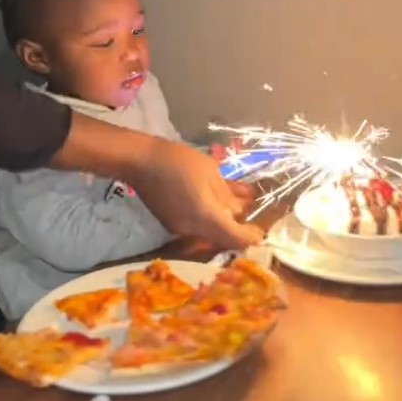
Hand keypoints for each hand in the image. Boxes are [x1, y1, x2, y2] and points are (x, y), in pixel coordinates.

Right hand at [130, 139, 262, 249]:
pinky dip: (207, 220)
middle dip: (236, 231)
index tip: (260, 231)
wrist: (140, 161)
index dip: (250, 237)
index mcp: (206, 217)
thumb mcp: (210, 171)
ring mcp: (179, 229)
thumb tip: (238, 211)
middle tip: (248, 217)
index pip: (235, 238)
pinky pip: (195, 228)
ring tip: (231, 205)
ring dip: (222, 224)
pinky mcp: (170, 224)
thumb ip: (226, 194)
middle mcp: (193, 230)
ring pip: (208, 234)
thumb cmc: (179, 161)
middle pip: (222, 239)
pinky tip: (210, 203)